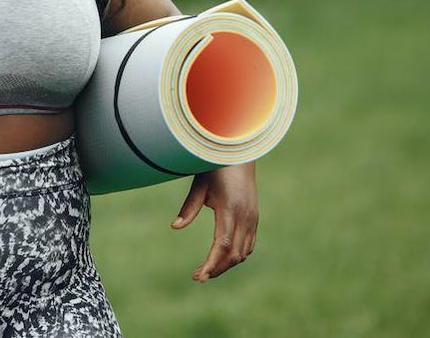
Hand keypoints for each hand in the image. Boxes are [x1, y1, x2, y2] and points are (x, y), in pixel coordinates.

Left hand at [170, 162, 258, 281]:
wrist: (239, 152)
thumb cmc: (215, 167)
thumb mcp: (199, 184)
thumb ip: (189, 207)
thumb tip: (175, 227)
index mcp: (230, 209)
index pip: (221, 245)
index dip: (211, 264)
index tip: (199, 277)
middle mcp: (245, 216)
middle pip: (233, 254)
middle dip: (216, 269)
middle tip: (197, 276)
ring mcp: (252, 217)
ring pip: (243, 252)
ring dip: (226, 264)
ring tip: (207, 269)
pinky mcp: (254, 217)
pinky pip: (249, 243)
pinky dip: (237, 254)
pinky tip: (222, 257)